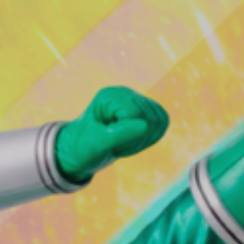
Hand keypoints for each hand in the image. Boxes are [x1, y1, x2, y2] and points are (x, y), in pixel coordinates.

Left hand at [55, 87, 170, 182]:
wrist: (81, 150)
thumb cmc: (84, 146)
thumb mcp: (99, 143)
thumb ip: (121, 133)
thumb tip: (146, 125)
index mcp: (111, 96)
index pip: (138, 114)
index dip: (132, 135)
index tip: (113, 143)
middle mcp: (125, 93)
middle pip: (151, 117)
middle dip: (139, 138)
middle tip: (118, 144)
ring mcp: (136, 101)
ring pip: (159, 120)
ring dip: (145, 139)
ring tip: (124, 142)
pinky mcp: (145, 110)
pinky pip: (162, 123)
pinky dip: (151, 137)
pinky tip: (134, 140)